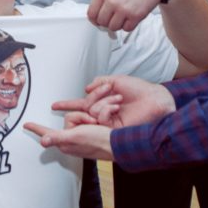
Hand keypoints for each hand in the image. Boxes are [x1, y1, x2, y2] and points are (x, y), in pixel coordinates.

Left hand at [23, 120, 114, 160]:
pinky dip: (91, 120)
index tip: (25, 124)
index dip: (35, 128)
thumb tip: (43, 142)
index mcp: (64, 142)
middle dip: (79, 117)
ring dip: (87, 118)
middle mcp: (70, 139)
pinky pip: (85, 120)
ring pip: (77, 117)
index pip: (46, 133)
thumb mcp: (76, 137)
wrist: (117, 144)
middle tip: (90, 125)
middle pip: (67, 118)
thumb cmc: (97, 141)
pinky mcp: (88, 133)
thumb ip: (58, 138)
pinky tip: (98, 124)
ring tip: (96, 125)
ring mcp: (79, 136)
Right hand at [52, 75, 175, 128]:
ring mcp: (108, 120)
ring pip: (92, 112)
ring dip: (104, 101)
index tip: (54, 105)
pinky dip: (107, 109)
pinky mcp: (113, 127)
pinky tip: (116, 106)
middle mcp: (104, 111)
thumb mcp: (116, 80)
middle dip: (95, 97)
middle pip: (85, 107)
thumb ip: (99, 82)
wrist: (154, 99)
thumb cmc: (139, 90)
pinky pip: (100, 118)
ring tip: (119, 99)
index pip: (81, 104)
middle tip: (106, 91)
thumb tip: (86, 89)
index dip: (67, 104)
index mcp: (103, 100)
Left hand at [87, 0, 168, 31]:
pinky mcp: (136, 15)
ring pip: (113, 27)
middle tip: (112, 19)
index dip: (94, 20)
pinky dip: (128, 26)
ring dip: (117, 24)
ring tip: (123, 17)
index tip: (98, 21)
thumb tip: (98, 15)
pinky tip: (131, 18)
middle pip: (102, 22)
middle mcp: (112, 1)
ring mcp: (124, 9)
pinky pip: (127, 28)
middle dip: (106, 22)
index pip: (91, 14)